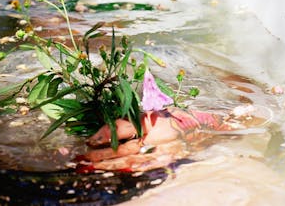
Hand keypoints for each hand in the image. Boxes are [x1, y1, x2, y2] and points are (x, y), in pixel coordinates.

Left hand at [80, 107, 230, 171]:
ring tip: (90, 167)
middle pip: (121, 148)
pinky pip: (141, 168)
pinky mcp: (164, 162)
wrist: (202, 130)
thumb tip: (105, 131)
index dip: (103, 134)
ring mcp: (160, 152)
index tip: (89, 140)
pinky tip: (112, 172)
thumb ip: (131, 119)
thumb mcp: (152, 111)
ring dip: (107, 165)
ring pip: (128, 161)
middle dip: (99, 155)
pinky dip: (125, 170)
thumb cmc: (175, 117)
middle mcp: (154, 137)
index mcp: (150, 120)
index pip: (120, 128)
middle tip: (81, 159)